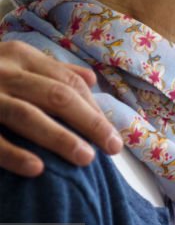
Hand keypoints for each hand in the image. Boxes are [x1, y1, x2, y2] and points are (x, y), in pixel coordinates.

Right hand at [0, 41, 121, 175]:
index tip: (114, 133)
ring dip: (59, 138)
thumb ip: (51, 70)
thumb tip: (91, 80)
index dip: (94, 109)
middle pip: (57, 97)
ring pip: (27, 115)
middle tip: (113, 148)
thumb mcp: (13, 62)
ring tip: (85, 159)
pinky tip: (37, 169)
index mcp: (20, 55)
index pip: (69, 83)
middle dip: (89, 123)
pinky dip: (13, 153)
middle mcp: (2, 70)